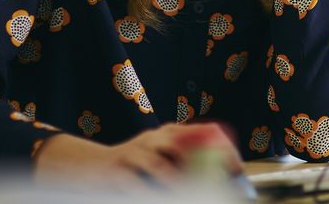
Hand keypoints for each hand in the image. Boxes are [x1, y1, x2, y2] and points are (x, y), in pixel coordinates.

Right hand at [34, 122, 243, 190]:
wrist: (91, 168)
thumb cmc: (135, 169)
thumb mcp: (164, 162)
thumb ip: (188, 167)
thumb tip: (221, 181)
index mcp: (171, 133)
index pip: (206, 131)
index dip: (224, 149)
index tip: (237, 170)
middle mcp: (155, 137)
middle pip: (184, 144)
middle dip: (203, 166)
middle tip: (216, 185)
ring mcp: (134, 151)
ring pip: (158, 165)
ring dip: (176, 184)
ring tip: (189, 194)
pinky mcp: (115, 169)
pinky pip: (135, 183)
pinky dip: (148, 194)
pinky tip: (155, 198)